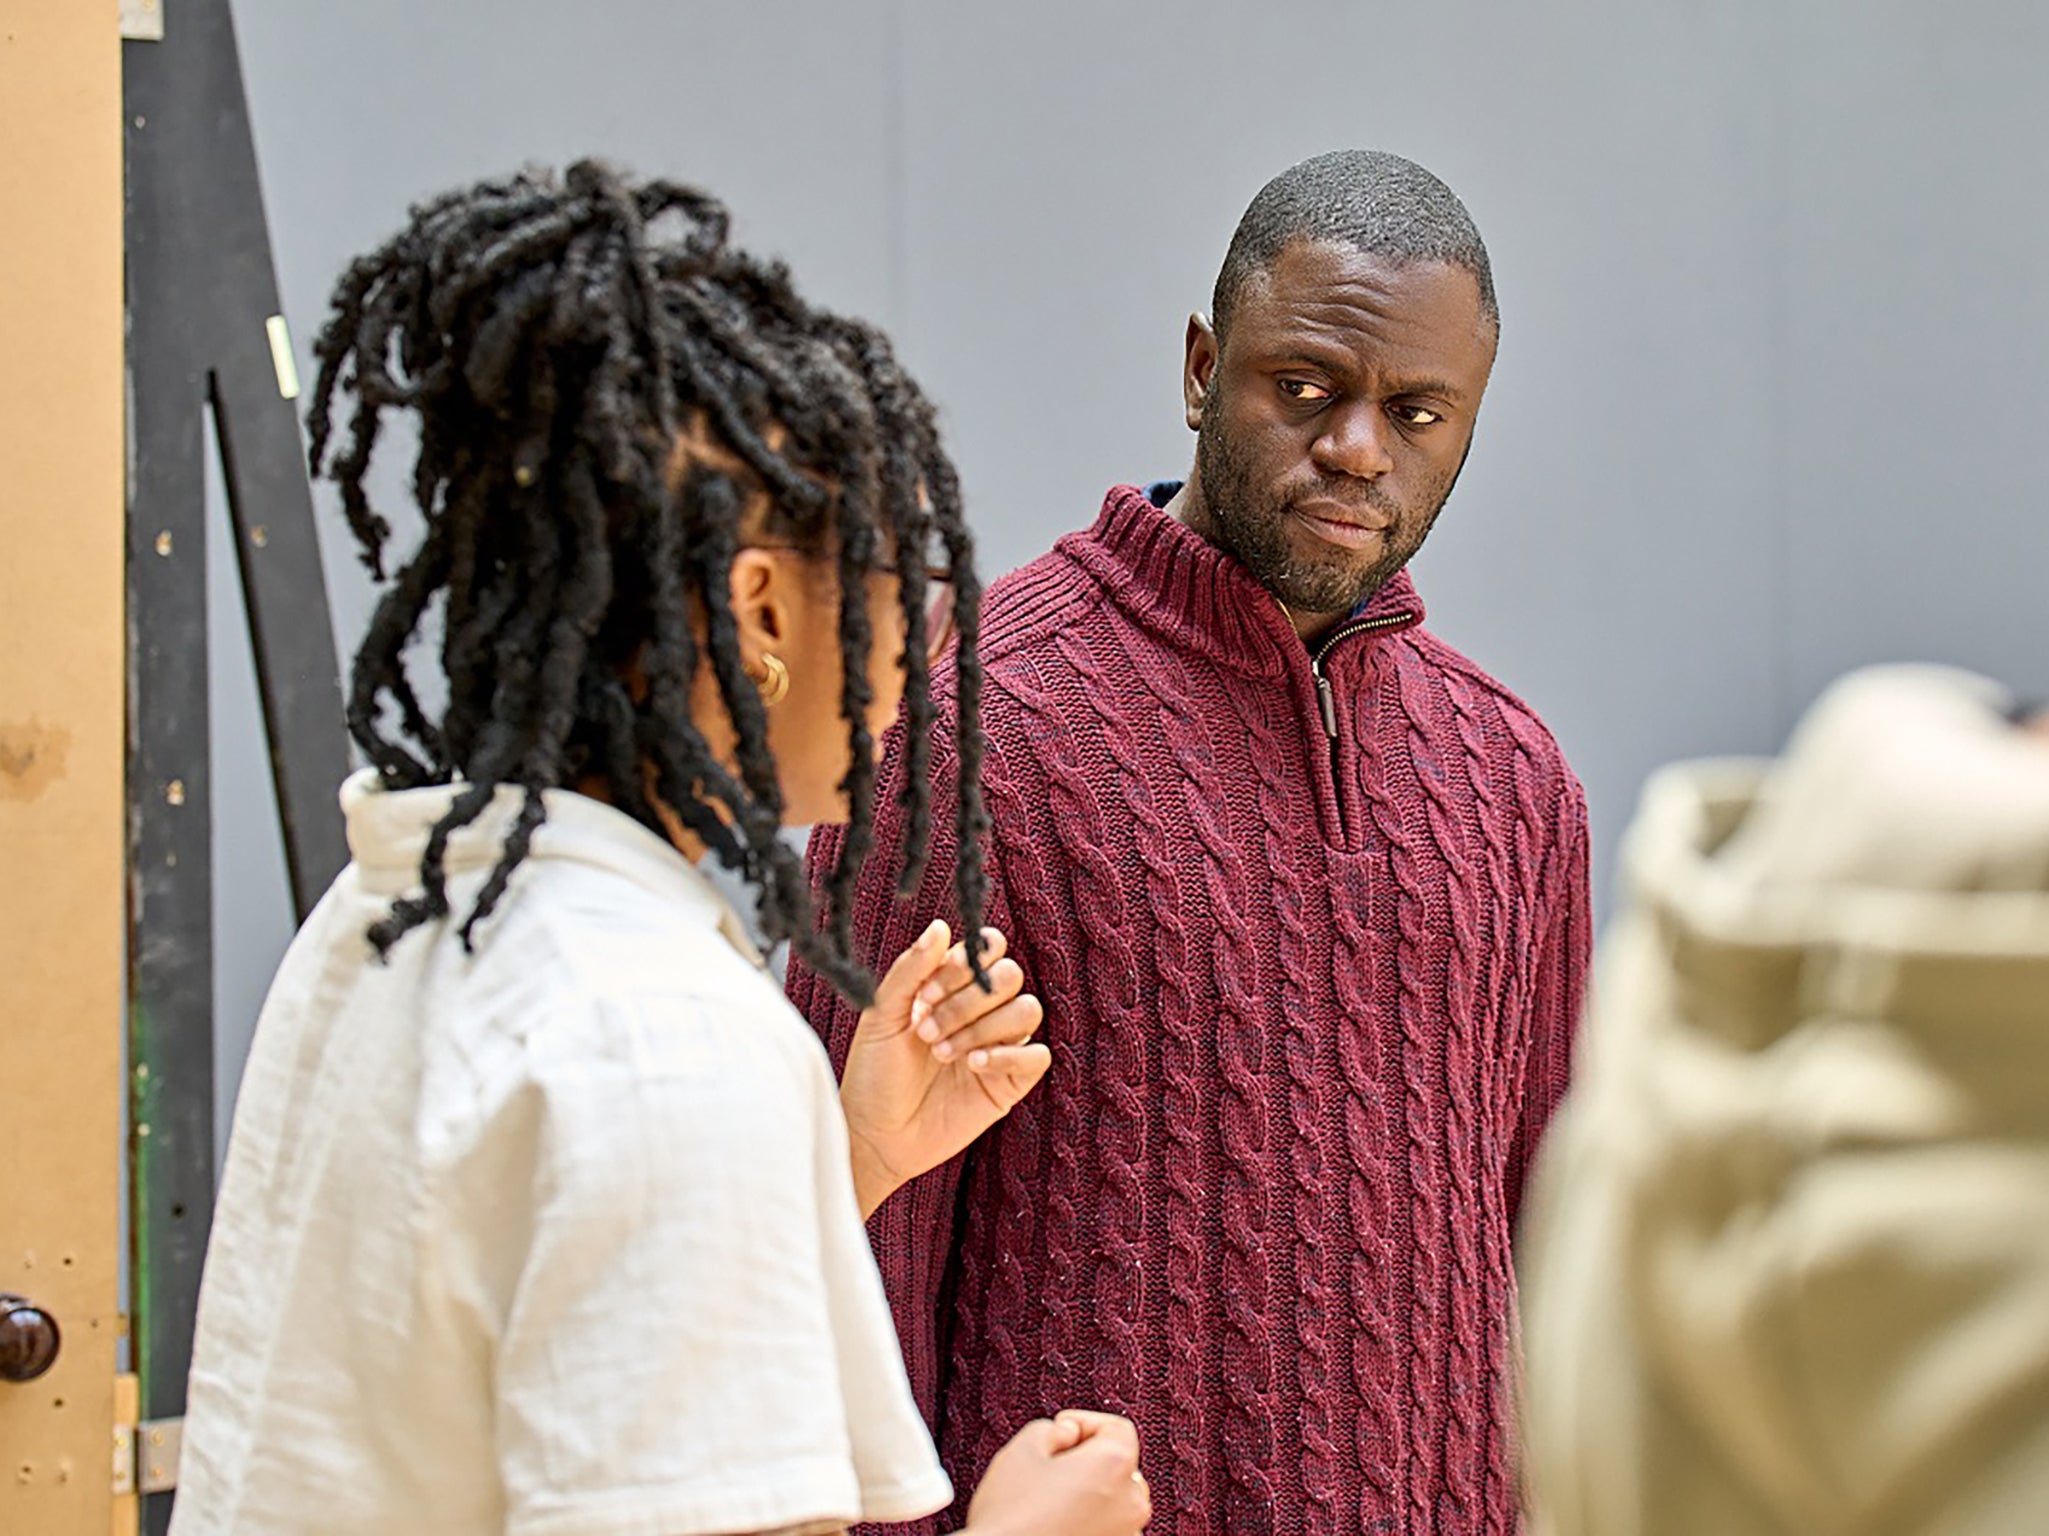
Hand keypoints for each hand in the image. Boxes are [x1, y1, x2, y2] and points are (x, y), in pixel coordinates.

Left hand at [840, 921, 1050, 1217]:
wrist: (874, 1133)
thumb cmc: (874, 1071)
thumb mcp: (883, 1014)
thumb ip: (912, 969)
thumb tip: (940, 925)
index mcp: (954, 985)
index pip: (989, 948)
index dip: (966, 963)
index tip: (926, 992)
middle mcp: (982, 1010)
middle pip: (1010, 976)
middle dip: (968, 1001)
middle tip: (927, 1030)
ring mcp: (999, 1045)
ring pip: (1027, 1011)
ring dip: (983, 1028)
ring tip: (943, 1053)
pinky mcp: (1010, 1082)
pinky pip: (1036, 1056)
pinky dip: (1007, 1055)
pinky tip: (972, 1065)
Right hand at [964, 1411, 1149, 1535]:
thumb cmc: (1011, 1517)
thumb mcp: (1023, 1449)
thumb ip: (1054, 1429)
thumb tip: (1068, 1434)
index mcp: (1113, 1466)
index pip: (1118, 1429)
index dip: (1085, 1423)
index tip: (1061, 1432)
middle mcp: (1130, 1503)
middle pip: (1119, 1466)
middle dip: (1088, 1459)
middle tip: (1050, 1465)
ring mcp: (1125, 1535)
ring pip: (1113, 1501)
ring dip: (1089, 1493)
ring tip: (1049, 1500)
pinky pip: (1107, 1529)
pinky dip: (1087, 1521)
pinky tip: (1056, 1524)